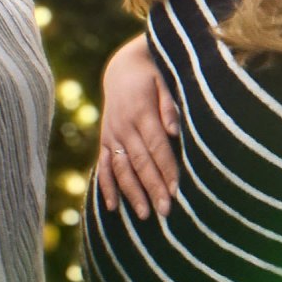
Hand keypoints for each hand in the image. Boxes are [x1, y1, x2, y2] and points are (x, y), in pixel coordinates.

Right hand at [96, 32, 179, 218]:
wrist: (122, 66)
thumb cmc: (151, 74)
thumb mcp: (163, 79)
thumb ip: (169, 105)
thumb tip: (175, 132)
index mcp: (141, 110)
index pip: (157, 145)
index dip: (167, 168)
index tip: (178, 191)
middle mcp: (123, 124)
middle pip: (140, 161)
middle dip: (154, 187)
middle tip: (166, 212)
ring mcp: (112, 133)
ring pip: (121, 168)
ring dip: (133, 192)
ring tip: (146, 215)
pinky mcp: (104, 138)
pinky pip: (104, 165)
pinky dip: (106, 186)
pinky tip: (113, 207)